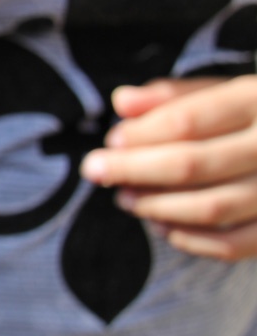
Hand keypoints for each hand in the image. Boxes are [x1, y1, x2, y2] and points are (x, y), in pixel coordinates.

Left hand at [81, 76, 256, 260]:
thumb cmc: (255, 115)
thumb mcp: (223, 90)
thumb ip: (173, 96)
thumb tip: (122, 103)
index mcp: (256, 101)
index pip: (187, 122)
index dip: (142, 134)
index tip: (111, 141)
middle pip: (192, 165)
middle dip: (134, 170)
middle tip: (95, 171)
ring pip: (211, 208)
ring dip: (157, 206)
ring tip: (125, 198)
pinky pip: (233, 245)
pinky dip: (192, 240)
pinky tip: (162, 226)